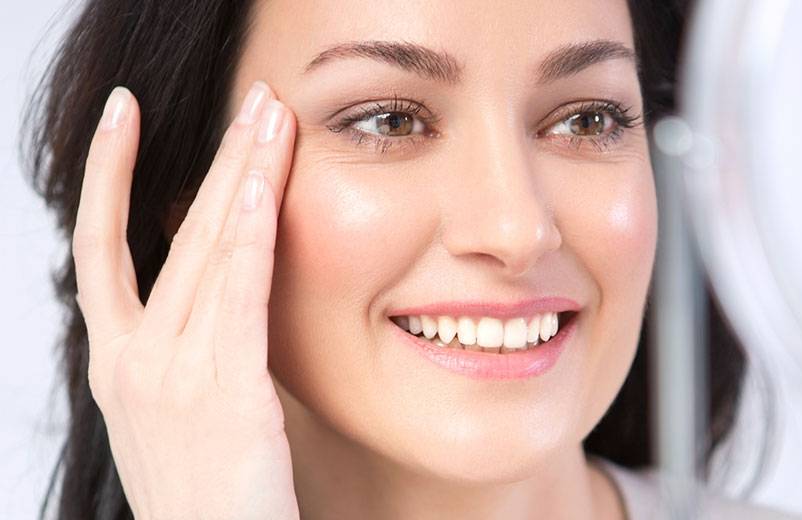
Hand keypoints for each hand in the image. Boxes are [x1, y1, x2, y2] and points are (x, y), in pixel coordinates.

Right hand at [73, 81, 298, 518]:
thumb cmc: (207, 492)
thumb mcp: (175, 410)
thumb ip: (187, 346)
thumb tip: (224, 287)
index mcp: (115, 362)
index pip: (100, 248)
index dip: (107, 176)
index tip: (122, 116)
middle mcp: (132, 358)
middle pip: (172, 232)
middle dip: (216, 157)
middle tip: (250, 100)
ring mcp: (172, 373)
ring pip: (209, 250)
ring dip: (244, 175)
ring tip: (270, 117)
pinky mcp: (225, 389)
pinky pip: (238, 295)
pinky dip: (250, 236)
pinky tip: (262, 188)